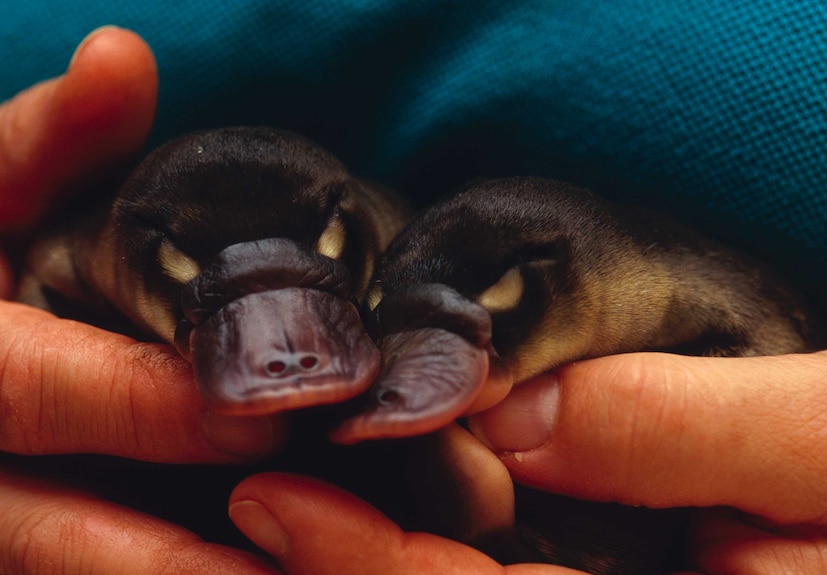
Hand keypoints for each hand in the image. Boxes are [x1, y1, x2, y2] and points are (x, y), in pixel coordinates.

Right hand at [0, 27, 286, 574]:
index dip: (144, 405)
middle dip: (181, 553)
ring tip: (314, 570)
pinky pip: (94, 573)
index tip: (267, 411)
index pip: (28, 386)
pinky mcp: (30, 537)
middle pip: (54, 534)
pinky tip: (275, 561)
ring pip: (78, 571)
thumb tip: (122, 56)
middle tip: (322, 544)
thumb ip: (48, 136)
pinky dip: (184, 570)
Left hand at [230, 349, 826, 573]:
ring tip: (269, 506)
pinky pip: (510, 573)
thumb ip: (680, 428)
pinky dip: (427, 548)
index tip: (272, 498)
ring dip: (365, 564)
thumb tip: (511, 410)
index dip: (373, 566)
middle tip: (233, 508)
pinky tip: (378, 504)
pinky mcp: (624, 574)